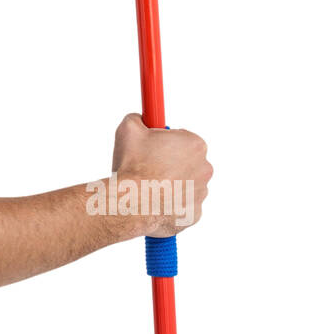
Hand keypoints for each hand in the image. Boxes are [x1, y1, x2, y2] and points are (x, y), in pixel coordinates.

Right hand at [110, 112, 211, 236]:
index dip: (165, 141)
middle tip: (148, 166)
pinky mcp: (194, 214)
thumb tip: (140, 118)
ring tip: (148, 185)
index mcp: (195, 145)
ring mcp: (201, 194)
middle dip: (170, 162)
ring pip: (185, 184)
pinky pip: (182, 205)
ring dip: (170, 184)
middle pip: (187, 161)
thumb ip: (138, 118)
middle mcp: (205, 168)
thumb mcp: (129, 128)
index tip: (153, 146)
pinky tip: (153, 201)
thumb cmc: (133, 166)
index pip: (184, 138)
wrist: (131, 203)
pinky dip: (170, 203)